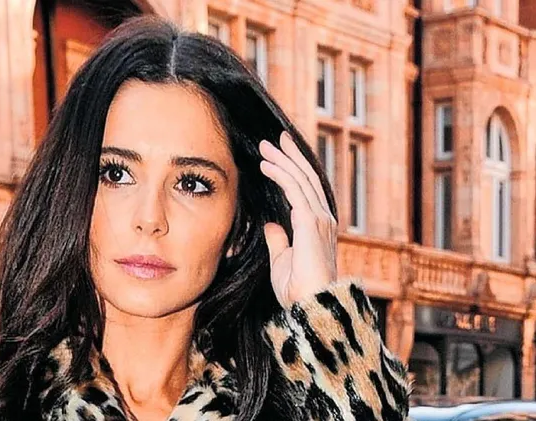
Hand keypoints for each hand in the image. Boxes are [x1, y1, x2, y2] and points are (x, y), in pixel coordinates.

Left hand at [259, 132, 337, 307]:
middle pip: (307, 178)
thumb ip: (278, 241)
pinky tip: (266, 165)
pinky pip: (295, 190)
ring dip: (283, 159)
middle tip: (275, 139)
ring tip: (265, 146)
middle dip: (290, 156)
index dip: (293, 170)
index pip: (306, 190)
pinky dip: (280, 174)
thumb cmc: (298, 291)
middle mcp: (323, 218)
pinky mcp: (310, 223)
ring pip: (301, 179)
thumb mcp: (282, 261)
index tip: (278, 155)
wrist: (310, 307)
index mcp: (318, 226)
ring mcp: (319, 219)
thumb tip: (271, 225)